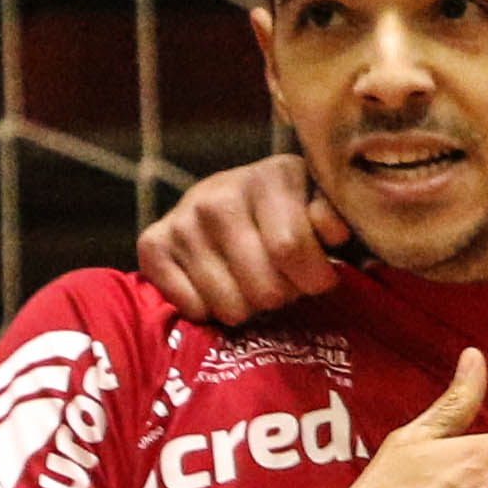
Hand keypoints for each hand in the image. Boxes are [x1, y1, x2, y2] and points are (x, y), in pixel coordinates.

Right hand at [139, 153, 343, 325]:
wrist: (236, 204)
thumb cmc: (292, 216)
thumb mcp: (324, 210)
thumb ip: (334, 219)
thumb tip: (330, 229)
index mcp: (269, 176)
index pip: (291, 249)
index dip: (314, 279)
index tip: (318, 276)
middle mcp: (218, 193)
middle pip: (264, 287)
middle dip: (283, 296)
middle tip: (282, 281)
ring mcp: (182, 218)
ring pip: (230, 307)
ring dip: (249, 308)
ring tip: (251, 283)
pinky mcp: (152, 243)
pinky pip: (191, 308)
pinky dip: (210, 311)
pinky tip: (218, 286)